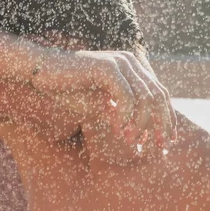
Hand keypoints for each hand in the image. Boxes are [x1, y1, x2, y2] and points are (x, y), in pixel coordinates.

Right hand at [30, 50, 176, 149]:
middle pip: (158, 97)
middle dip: (160, 125)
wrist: (42, 71)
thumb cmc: (67, 88)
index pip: (160, 94)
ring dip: (140, 125)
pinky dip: (124, 117)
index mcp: (132, 67)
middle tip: (159, 148)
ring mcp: (120, 62)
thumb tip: (134, 136)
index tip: (168, 142)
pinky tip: (118, 131)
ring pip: (144, 98)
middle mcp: (130, 62)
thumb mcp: (98, 103)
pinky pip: (125, 96)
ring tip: (132, 142)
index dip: (167, 119)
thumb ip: (118, 113)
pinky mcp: (107, 68)